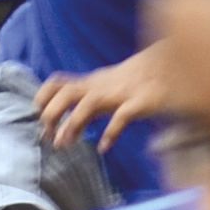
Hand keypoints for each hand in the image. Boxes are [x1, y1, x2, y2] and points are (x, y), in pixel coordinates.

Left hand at [35, 48, 169, 153]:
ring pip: (89, 102)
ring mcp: (122, 93)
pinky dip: (111, 132)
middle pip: (66, 92)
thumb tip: (62, 134)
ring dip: (73, 123)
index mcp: (92, 83)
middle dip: (51, 113)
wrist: (172, 63)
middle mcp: (102, 86)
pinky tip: (104, 146)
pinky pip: (123, 115)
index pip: (57, 84)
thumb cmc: (135, 83)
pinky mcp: (142, 101)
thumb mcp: (106, 93)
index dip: (42, 99)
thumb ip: (85, 111)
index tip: (37, 120)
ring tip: (64, 144)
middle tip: (47, 136)